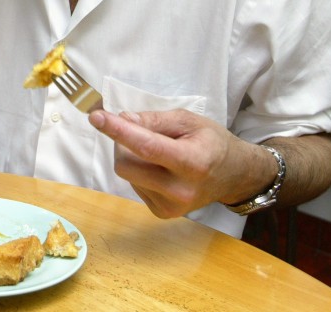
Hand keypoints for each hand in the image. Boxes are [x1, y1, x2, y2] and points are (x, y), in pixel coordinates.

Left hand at [89, 108, 264, 217]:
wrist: (234, 176)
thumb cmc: (211, 142)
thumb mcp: (188, 121)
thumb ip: (154, 120)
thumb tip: (123, 119)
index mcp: (192, 162)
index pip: (146, 147)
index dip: (118, 131)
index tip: (96, 117)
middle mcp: (180, 190)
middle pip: (126, 164)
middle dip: (122, 144)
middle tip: (138, 132)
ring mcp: (171, 206)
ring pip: (127, 174)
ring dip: (131, 157)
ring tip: (157, 153)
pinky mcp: (162, 213)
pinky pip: (134, 185)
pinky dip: (139, 172)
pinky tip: (159, 169)